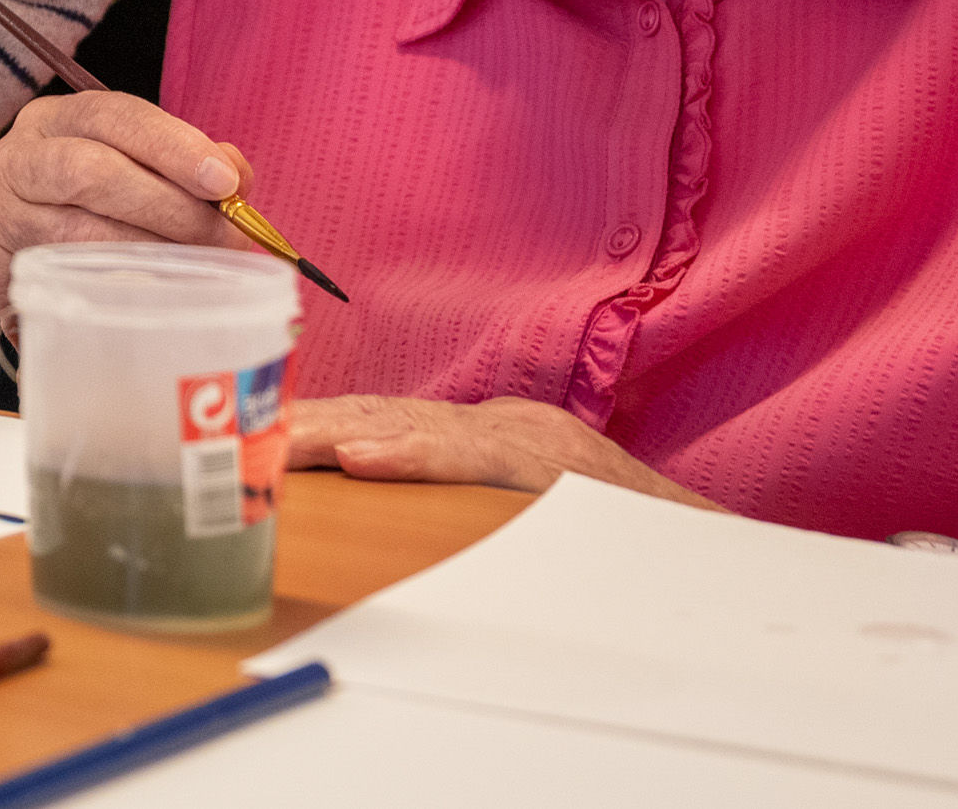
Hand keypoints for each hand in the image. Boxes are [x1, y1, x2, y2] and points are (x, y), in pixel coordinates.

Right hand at [0, 90, 264, 317]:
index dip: (171, 145)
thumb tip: (236, 173)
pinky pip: (63, 282)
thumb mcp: (135, 167)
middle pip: (89, 172)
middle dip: (169, 205)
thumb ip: (188, 164)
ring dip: (152, 252)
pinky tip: (157, 294)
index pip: (111, 114)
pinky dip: (119, 289)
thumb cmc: (94, 204)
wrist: (24, 254)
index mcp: (52, 120)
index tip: (224, 182)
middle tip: (226, 236)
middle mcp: (14, 160)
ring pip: (77, 233)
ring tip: (202, 268)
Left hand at [286, 394, 716, 507]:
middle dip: (314, 419)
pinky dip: (413, 454)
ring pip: (417, 427)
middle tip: (244, 428)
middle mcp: (503, 424)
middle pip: (389, 413)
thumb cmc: (619, 533)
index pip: (392, 418)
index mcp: (493, 433)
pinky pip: (470, 457)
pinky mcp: (550, 464)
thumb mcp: (532, 504)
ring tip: (283, 440)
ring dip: (343, 432)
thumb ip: (472, 490)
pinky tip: (363, 458)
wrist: (713, 544)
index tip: (261, 426)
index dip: (326, 419)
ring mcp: (526, 439)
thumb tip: (385, 496)